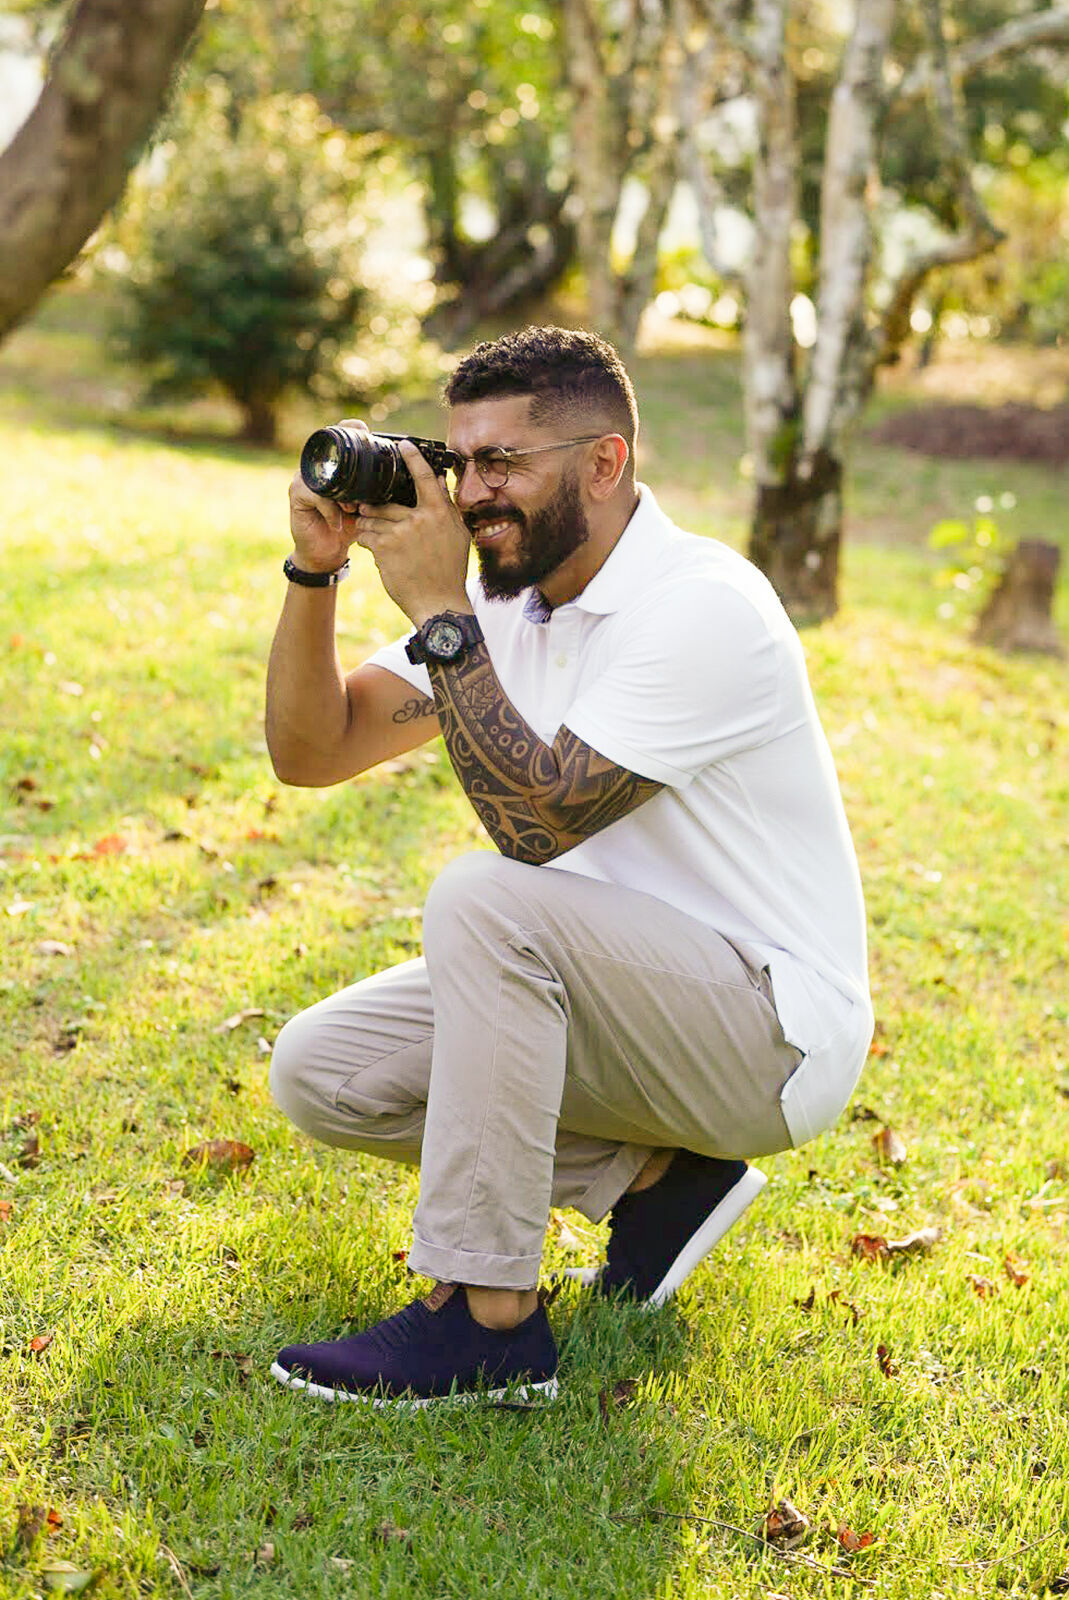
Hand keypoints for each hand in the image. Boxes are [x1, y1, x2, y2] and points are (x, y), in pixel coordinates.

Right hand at [287, 416, 366, 574]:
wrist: (327, 553)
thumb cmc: (348, 527)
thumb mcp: (368, 506)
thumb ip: (379, 490)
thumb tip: (409, 477)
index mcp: (335, 466)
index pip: (340, 434)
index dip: (352, 428)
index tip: (367, 432)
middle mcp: (318, 467)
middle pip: (329, 449)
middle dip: (345, 459)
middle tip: (361, 479)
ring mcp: (304, 479)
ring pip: (325, 475)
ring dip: (342, 494)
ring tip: (352, 509)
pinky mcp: (296, 495)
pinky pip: (316, 496)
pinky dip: (331, 511)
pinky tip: (339, 523)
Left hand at [352, 440, 471, 624]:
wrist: (438, 603)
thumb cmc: (449, 571)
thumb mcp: (458, 536)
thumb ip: (447, 507)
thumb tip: (440, 481)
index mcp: (439, 513)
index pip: (425, 477)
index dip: (413, 458)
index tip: (404, 444)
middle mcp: (420, 519)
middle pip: (388, 502)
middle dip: (376, 510)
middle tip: (370, 513)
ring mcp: (401, 532)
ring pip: (373, 518)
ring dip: (368, 525)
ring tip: (373, 535)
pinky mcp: (385, 548)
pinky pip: (366, 535)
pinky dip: (366, 540)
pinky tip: (372, 549)